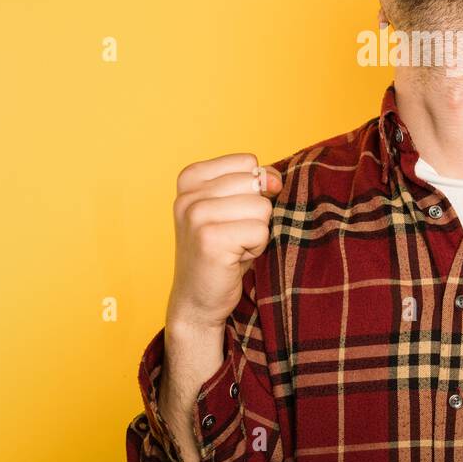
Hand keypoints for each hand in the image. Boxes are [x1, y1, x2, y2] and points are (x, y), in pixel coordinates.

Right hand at [168, 152, 281, 332]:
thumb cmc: (222, 249)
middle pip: (256, 184)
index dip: (252, 191)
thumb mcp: (235, 205)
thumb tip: (274, 180)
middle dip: (255, 213)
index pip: (248, 162)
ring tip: (233, 246)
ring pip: (261, 208)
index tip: (230, 215)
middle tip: (232, 234)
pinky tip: (234, 259)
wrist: (197, 299)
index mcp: (191, 176)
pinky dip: (256, 248)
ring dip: (256, 232)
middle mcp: (188, 194)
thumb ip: (255, 182)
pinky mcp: (210, 239)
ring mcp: (196, 216)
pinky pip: (260, 232)